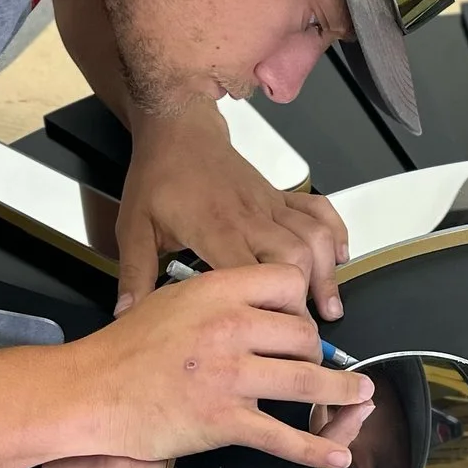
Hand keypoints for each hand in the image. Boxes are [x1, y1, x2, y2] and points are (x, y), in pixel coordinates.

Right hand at [69, 263, 372, 467]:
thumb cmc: (124, 349)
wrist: (88, 390)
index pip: (287, 282)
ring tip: (359, 396)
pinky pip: (283, 436)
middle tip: (310, 364)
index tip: (299, 318)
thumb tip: (259, 308)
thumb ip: (218, 298)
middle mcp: (228, 327)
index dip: (300, 301)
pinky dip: (316, 448)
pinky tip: (336, 454)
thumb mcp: (171, 297)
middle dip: (314, 352)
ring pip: (306, 381)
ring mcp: (228, 376)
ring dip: (340, 393)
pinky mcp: (223, 420)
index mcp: (216, 291)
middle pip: (304, 334)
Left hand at [112, 111, 348, 319]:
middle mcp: (250, 217)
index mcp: (214, 228)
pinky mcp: (280, 195)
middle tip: (303, 333)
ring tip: (330, 307)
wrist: (178, 130)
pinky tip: (341, 258)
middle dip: (305, 296)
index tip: (273, 337)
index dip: (267, 308)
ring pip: (313, 236)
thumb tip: (125, 317)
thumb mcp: (134, 227)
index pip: (250, 272)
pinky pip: (318, 210)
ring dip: (327, 272)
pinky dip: (336, 233)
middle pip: (294, 256)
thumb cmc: (158, 178)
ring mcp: (269, 205)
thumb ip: (134, 274)